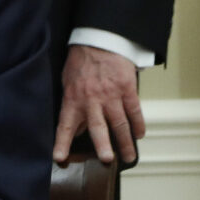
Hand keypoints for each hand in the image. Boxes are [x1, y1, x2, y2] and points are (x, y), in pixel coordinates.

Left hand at [54, 44, 144, 165]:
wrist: (99, 40)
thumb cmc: (81, 62)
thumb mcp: (68, 83)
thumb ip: (72, 105)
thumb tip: (76, 129)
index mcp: (73, 99)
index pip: (65, 125)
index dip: (62, 142)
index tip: (59, 158)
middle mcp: (92, 100)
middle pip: (98, 127)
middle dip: (102, 144)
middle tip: (106, 159)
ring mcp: (111, 95)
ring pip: (120, 123)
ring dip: (126, 141)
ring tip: (129, 157)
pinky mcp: (127, 89)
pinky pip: (134, 110)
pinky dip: (138, 124)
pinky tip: (139, 134)